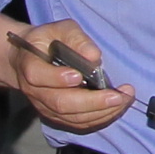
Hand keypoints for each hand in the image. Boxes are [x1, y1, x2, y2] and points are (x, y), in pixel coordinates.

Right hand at [10, 19, 132, 134]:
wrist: (30, 59)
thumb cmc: (49, 40)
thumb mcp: (60, 29)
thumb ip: (76, 39)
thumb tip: (94, 56)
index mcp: (30, 64)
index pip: (37, 76)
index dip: (57, 78)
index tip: (79, 76)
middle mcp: (35, 91)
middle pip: (60, 103)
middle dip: (92, 102)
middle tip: (117, 96)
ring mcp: (45, 107)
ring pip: (71, 117)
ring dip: (101, 112)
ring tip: (124, 100)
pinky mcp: (57, 117)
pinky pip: (78, 124)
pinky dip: (99, 118)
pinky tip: (117, 108)